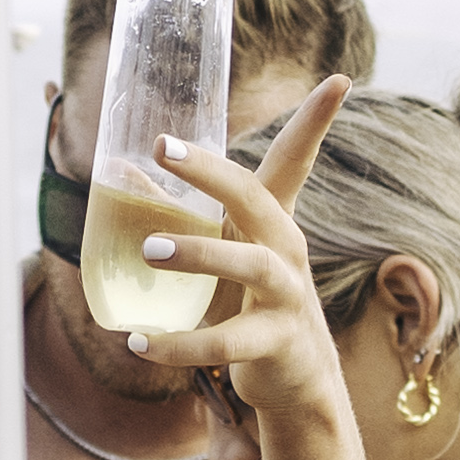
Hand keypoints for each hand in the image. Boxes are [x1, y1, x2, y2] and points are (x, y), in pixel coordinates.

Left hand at [108, 86, 354, 457]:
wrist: (295, 379)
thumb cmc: (249, 303)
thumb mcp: (221, 253)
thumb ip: (175, 213)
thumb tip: (121, 169)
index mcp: (271, 222)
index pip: (296, 160)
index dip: (316, 120)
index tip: (339, 80)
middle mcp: (285, 250)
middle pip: (258, 199)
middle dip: (213, 172)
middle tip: (165, 149)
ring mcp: (286, 296)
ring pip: (249, 266)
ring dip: (198, 254)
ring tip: (148, 250)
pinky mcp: (275, 342)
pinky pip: (226, 342)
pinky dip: (180, 343)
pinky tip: (139, 342)